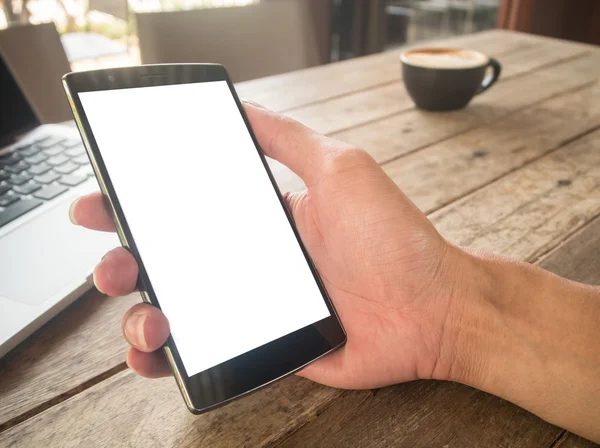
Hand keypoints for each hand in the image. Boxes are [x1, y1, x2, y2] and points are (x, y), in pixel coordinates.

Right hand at [69, 103, 462, 386]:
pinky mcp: (264, 345)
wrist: (432, 308)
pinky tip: (157, 351)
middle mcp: (251, 260)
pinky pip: (206, 353)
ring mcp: (254, 305)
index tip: (105, 202)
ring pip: (176, 309)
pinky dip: (170, 358)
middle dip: (125, 258)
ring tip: (145, 311)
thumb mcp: (342, 169)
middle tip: (112, 260)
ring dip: (140, 311)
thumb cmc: (395, 238)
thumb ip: (291, 140)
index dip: (139, 205)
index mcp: (261, 219)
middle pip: (170, 260)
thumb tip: (244, 108)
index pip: (186, 209)